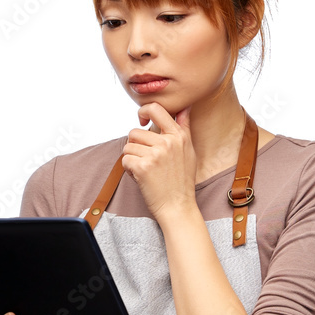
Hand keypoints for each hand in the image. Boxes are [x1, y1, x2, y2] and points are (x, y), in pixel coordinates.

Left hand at [121, 103, 196, 222]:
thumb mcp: (189, 151)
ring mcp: (155, 154)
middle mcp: (168, 142)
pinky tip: (141, 177)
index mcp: (179, 136)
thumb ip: (184, 128)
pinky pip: (125, 160)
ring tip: (145, 169)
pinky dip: (129, 169)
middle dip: (135, 145)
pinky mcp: (143, 167)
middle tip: (146, 159)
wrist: (178, 206)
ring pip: (128, 146)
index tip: (142, 121)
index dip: (143, 111)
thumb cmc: (182, 181)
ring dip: (132, 158)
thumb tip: (184, 108)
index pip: (156, 109)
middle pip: (135, 131)